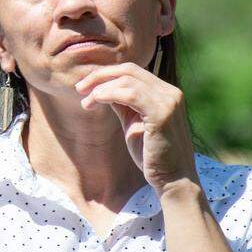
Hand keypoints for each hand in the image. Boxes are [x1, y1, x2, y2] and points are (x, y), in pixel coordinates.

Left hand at [74, 62, 197, 193]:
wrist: (173, 180)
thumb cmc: (152, 155)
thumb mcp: (133, 123)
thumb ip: (122, 104)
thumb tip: (101, 89)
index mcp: (165, 93)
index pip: (132, 71)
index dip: (106, 74)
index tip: (85, 87)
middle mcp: (170, 92)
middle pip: (129, 70)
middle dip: (100, 76)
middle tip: (79, 88)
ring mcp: (169, 101)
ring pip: (127, 80)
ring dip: (101, 87)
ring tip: (86, 102)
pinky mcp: (162, 113)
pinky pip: (131, 94)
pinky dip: (110, 93)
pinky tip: (96, 100)